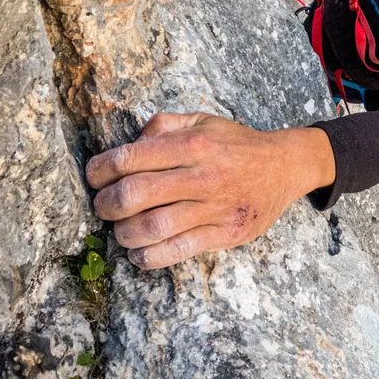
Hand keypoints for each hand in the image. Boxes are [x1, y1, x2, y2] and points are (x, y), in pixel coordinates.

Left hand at [85, 113, 334, 268]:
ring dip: (124, 233)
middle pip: (135, 194)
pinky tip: (139, 253)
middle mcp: (203, 175)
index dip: (100, 170)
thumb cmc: (236, 144)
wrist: (285, 167)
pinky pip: (178, 250)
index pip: (130, 158)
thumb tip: (130, 144)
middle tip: (103, 207)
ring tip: (122, 231)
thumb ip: (163, 125)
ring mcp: (216, 207)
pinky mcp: (226, 233)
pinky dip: (149, 257)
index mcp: (193, 144)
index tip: (94, 178)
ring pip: (153, 227)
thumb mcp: (202, 120)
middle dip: (105, 205)